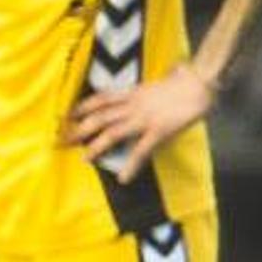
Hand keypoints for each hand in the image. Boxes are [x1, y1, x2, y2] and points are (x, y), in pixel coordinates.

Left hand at [70, 65, 214, 182]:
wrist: (200, 82)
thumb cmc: (182, 82)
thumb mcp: (154, 85)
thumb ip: (140, 93)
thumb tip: (131, 97)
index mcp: (132, 93)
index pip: (99, 99)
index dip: (81, 107)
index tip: (66, 115)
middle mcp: (133, 105)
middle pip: (99, 118)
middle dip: (78, 129)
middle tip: (61, 141)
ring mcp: (144, 118)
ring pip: (113, 133)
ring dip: (96, 147)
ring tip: (85, 159)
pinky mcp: (159, 130)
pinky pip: (141, 150)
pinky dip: (131, 165)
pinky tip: (123, 178)